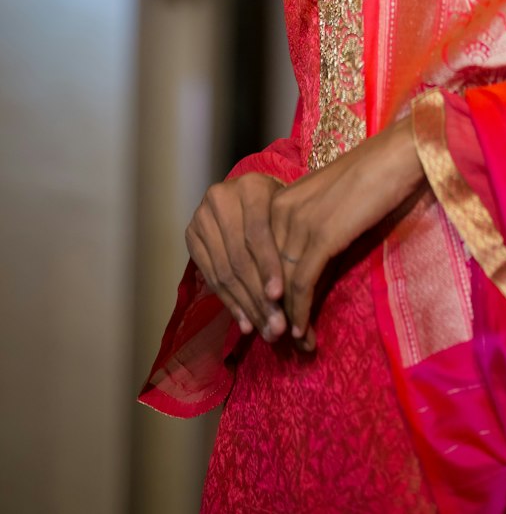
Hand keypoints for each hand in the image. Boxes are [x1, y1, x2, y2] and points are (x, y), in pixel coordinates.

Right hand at [185, 172, 288, 342]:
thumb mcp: (288, 213)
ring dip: (245, 306)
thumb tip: (302, 292)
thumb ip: (290, 241)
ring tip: (264, 330)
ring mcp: (201, 218)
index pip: (258, 233)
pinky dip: (230, 303)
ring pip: (224, 271)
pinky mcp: (191, 237)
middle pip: (239, 257)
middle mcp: (220, 198)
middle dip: (258, 296)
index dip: (268, 265)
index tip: (281, 296)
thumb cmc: (280, 207)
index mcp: (250, 186)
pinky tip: (245, 323)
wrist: (247, 194)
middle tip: (276, 326)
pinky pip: (210, 278)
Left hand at [271, 118, 425, 346]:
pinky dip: (301, 313)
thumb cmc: (372, 176)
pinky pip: (302, 284)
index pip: (261, 258)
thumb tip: (305, 274)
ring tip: (294, 347)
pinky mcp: (321, 236)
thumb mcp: (330, 205)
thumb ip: (311, 233)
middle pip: (266, 273)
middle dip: (271, 312)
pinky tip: (303, 333)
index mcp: (278, 201)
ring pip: (281, 284)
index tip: (268, 320)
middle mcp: (280, 211)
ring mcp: (299, 223)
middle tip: (278, 343)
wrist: (397, 154)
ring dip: (286, 321)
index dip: (262, 294)